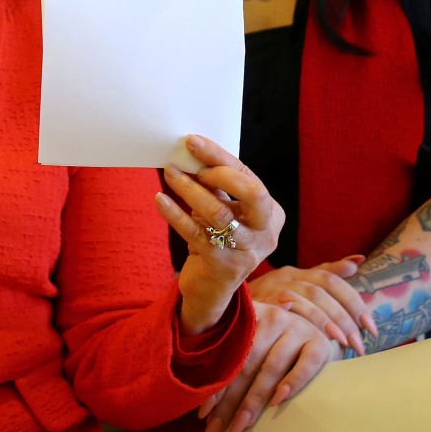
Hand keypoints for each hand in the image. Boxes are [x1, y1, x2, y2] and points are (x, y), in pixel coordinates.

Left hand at [154, 135, 283, 334]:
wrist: (210, 289)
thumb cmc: (217, 239)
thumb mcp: (223, 211)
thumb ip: (216, 187)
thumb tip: (191, 153)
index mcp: (270, 213)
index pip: (248, 176)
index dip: (219, 157)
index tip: (192, 142)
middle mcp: (266, 233)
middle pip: (252, 193)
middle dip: (219, 172)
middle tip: (188, 163)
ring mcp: (247, 251)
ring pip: (218, 213)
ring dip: (190, 190)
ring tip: (170, 174)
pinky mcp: (222, 266)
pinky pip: (195, 233)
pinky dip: (175, 213)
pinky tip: (160, 200)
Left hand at [199, 301, 342, 431]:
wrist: (324, 326)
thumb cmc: (277, 342)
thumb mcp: (254, 340)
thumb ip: (231, 360)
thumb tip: (204, 404)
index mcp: (250, 316)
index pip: (227, 357)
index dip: (214, 386)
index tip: (201, 415)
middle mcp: (273, 318)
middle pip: (246, 366)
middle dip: (228, 402)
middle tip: (214, 431)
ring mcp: (297, 329)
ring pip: (270, 369)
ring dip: (253, 401)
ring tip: (239, 427)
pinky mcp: (319, 344)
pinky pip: (304, 365)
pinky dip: (292, 382)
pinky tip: (277, 401)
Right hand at [249, 260, 377, 355]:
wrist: (228, 313)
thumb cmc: (268, 302)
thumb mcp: (297, 287)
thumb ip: (327, 274)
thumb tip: (358, 260)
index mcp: (297, 273)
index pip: (331, 279)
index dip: (353, 302)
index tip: (371, 327)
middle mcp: (285, 276)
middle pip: (322, 289)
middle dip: (345, 316)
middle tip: (360, 343)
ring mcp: (270, 288)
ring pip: (306, 297)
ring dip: (326, 321)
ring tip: (342, 343)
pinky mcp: (258, 302)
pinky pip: (284, 308)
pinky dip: (299, 319)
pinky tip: (313, 336)